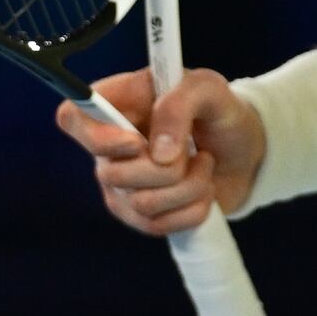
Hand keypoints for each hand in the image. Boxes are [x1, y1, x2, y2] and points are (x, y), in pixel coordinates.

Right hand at [56, 66, 266, 234]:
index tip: (136, 141)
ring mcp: (122, 185)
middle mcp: (109, 146)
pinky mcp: (141, 216)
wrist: (245, 150)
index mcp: (117, 102)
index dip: (95, 136)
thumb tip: (158, 154)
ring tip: (205, 165)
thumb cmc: (218, 111)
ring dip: (189, 186)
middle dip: (167, 168)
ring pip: (140, 204)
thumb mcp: (208, 88)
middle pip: (111, 174)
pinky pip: (158, 227)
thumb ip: (179, 104)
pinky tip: (204, 189)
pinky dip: (194, 209)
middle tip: (191, 148)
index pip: (71, 117)